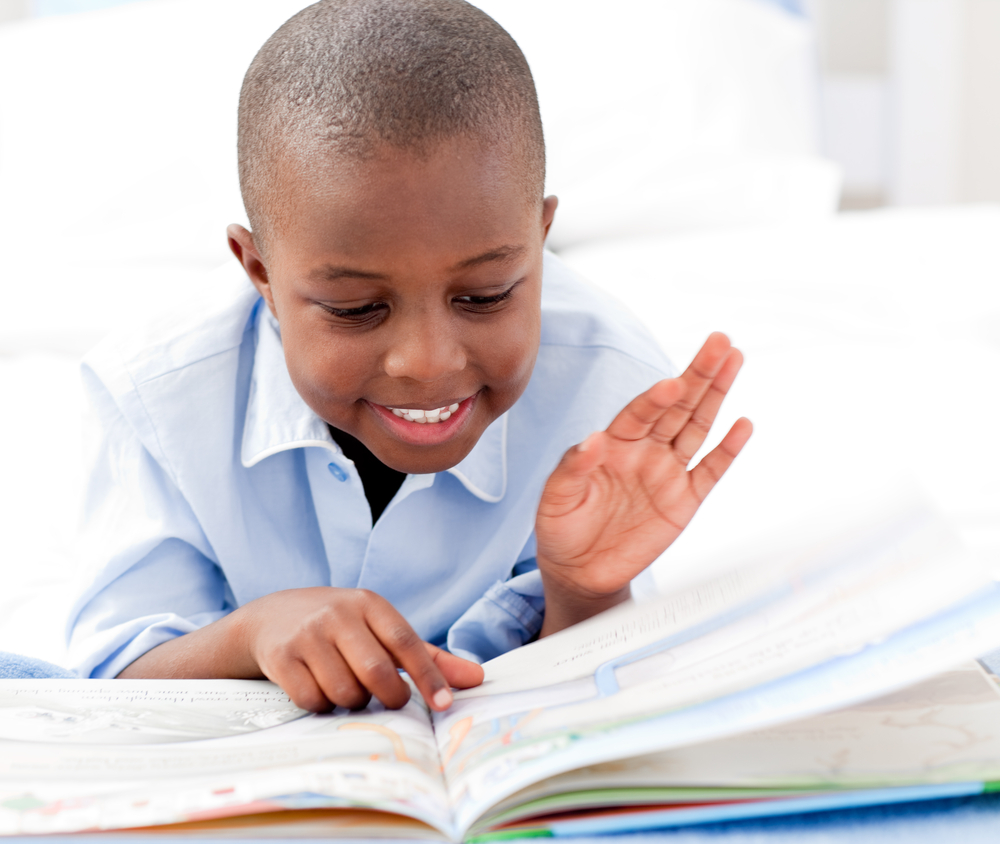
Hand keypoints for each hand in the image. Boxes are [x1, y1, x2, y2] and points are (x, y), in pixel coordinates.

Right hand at [243, 588, 483, 711]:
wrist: (270, 617)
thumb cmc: (340, 626)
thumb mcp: (381, 629)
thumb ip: (427, 656)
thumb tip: (476, 678)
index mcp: (369, 603)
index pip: (406, 642)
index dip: (428, 676)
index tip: (445, 704)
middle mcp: (337, 614)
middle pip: (376, 672)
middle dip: (389, 696)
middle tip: (390, 699)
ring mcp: (307, 635)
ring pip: (345, 692)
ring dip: (352, 701)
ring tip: (347, 686)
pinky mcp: (281, 657)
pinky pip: (313, 700)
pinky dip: (322, 705)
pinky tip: (319, 688)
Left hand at [535, 332, 751, 634]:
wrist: (580, 571)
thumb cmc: (562, 527)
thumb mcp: (556, 498)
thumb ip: (572, 468)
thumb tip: (591, 439)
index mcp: (613, 444)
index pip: (639, 413)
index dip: (655, 398)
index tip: (672, 382)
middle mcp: (644, 450)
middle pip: (677, 406)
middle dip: (698, 373)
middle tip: (720, 341)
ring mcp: (667, 472)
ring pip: (697, 427)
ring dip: (716, 395)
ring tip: (734, 360)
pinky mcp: (685, 500)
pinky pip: (710, 471)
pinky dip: (728, 449)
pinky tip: (743, 423)